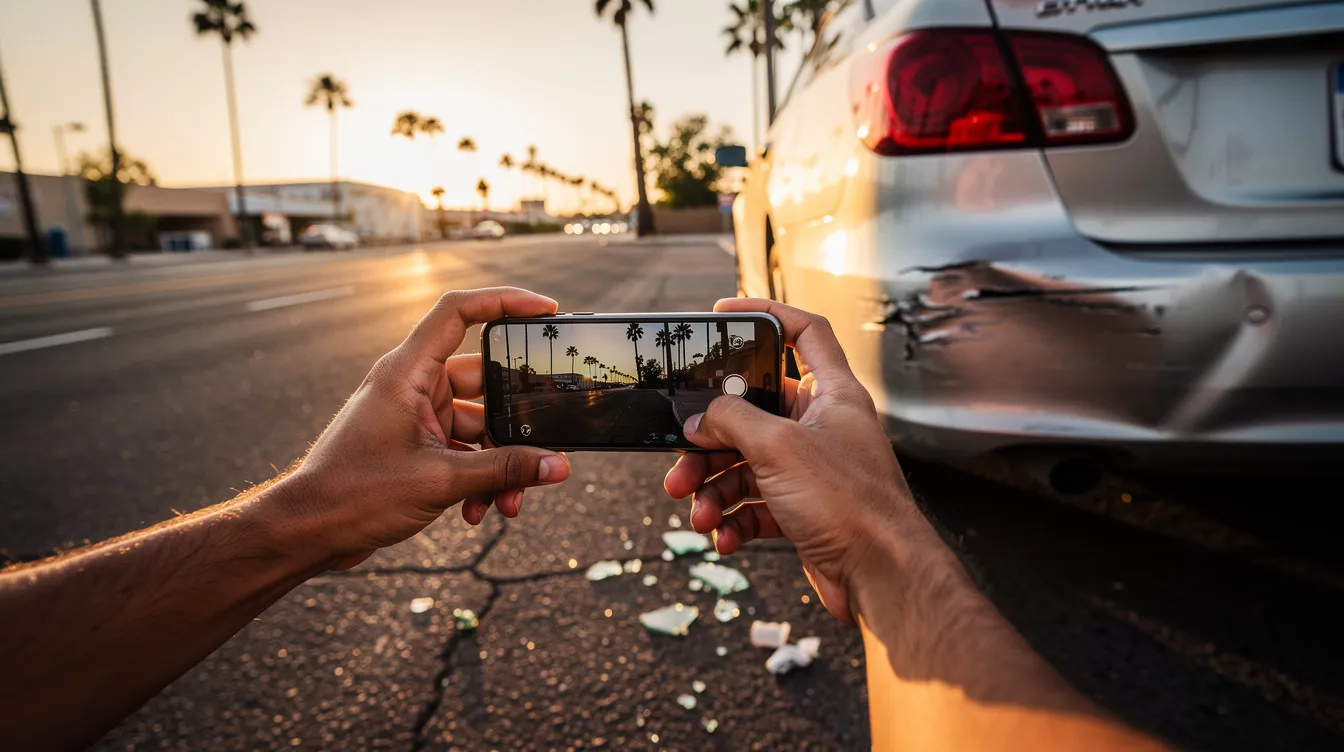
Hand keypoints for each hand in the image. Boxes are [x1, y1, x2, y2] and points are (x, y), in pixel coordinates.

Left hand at [281, 287, 570, 569]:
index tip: (546, 310)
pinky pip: (464, 449)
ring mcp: (415, 415)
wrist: (307, 532)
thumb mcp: (441, 481)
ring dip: (497, 463)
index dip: (505, 301)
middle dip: (514, 425)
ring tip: (507, 502)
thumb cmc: (353, 494)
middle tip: (542, 448)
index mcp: (407, 371)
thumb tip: (558, 465)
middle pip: (484, 382)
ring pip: (479, 425)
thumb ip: (505, 470)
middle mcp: (412, 385)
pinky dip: (477, 476)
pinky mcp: (417, 444)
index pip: (460, 312)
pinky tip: (478, 510)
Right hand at [664, 299, 940, 624]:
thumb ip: (732, 421)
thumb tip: (701, 417)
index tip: (724, 313)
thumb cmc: (852, 506)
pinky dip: (733, 519)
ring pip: (746, 464)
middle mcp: (822, 428)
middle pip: (753, 411)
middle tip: (681, 456)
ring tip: (698, 511)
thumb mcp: (779, 448)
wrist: (882, 579)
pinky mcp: (801, 511)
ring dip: (714, 488)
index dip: (767, 313)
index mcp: (832, 395)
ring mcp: (811, 471)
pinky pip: (754, 504)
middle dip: (711, 438)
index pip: (805, 332)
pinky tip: (723, 535)